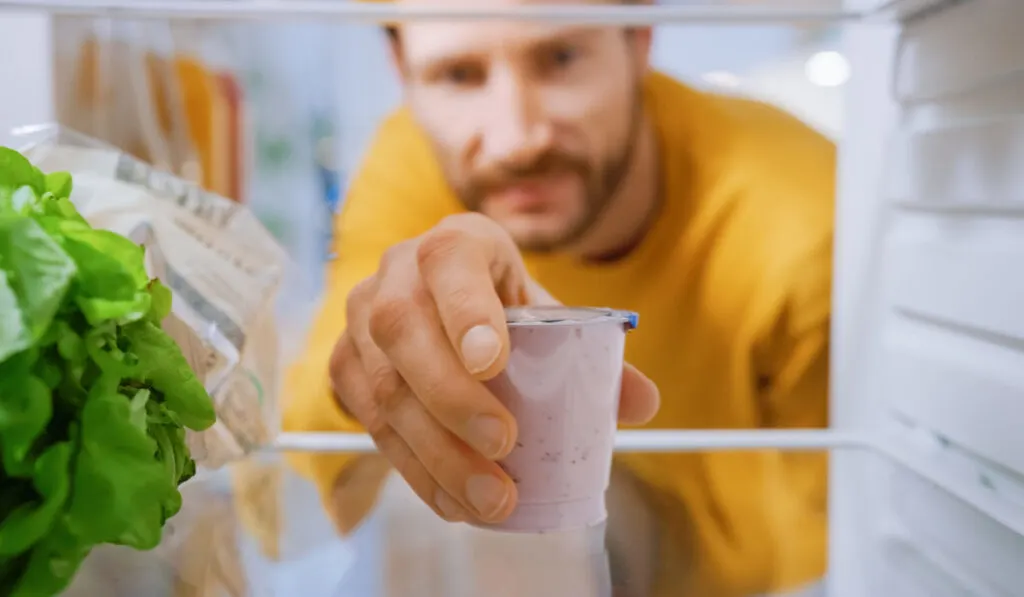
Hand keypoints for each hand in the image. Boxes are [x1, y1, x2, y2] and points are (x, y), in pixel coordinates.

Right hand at [329, 213, 659, 523]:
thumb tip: (642, 403)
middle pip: (402, 328)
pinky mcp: (344, 365)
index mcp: (455, 243)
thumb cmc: (504, 310)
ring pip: (382, 384)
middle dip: (451, 396)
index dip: (465, 310)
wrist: (441, 305)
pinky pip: (370, 422)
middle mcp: (396, 272)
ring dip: (436, 450)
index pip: (449, 260)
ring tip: (490, 497)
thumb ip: (597, 355)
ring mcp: (359, 319)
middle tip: (503, 446)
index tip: (494, 364)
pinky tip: (454, 501)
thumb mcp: (549, 316)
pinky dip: (414, 469)